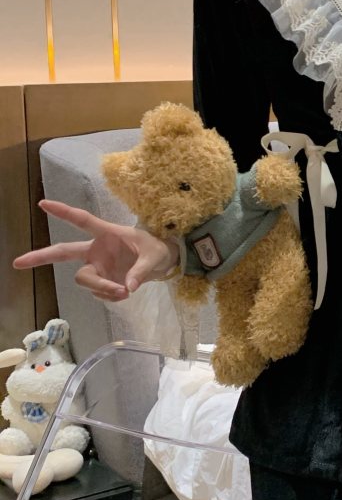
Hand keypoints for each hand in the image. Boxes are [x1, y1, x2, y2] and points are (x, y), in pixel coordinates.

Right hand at [12, 199, 179, 301]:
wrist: (166, 262)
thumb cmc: (158, 250)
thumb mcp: (156, 256)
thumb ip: (142, 270)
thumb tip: (128, 287)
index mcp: (108, 234)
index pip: (83, 221)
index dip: (64, 212)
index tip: (43, 203)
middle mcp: (97, 250)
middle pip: (63, 252)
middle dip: (41, 256)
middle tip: (18, 263)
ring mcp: (97, 266)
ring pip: (84, 279)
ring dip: (101, 288)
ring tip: (124, 290)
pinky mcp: (102, 281)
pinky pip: (98, 292)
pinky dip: (110, 296)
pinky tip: (125, 292)